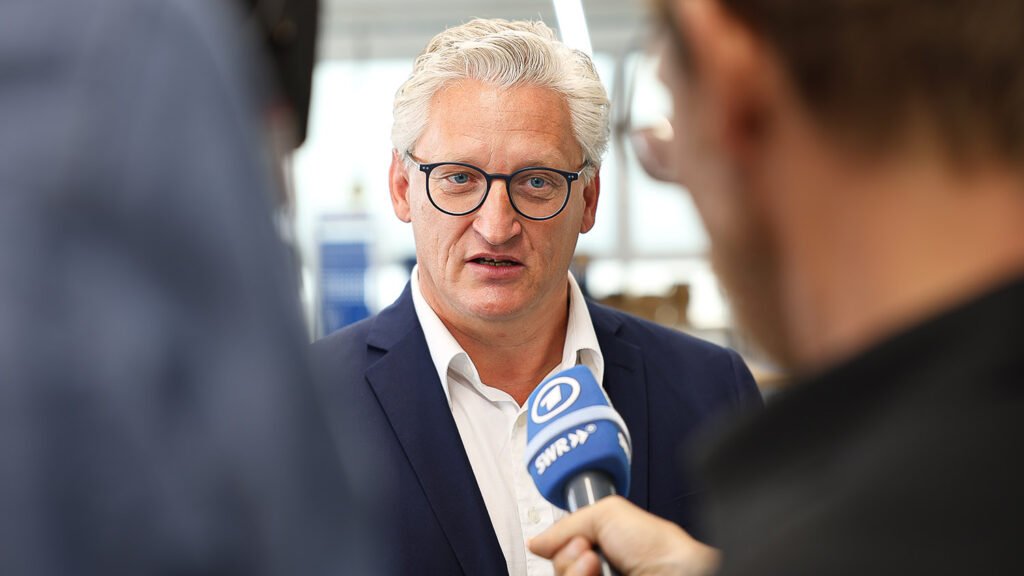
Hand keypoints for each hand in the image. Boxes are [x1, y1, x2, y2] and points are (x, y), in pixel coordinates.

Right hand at [529, 496, 719, 575]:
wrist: (676, 573)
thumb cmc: (655, 544)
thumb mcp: (606, 513)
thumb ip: (565, 525)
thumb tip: (536, 542)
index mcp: (599, 548)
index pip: (561, 551)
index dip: (562, 544)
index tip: (577, 539)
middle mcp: (596, 570)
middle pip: (558, 568)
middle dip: (567, 555)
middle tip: (589, 549)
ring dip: (573, 569)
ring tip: (595, 563)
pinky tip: (597, 574)